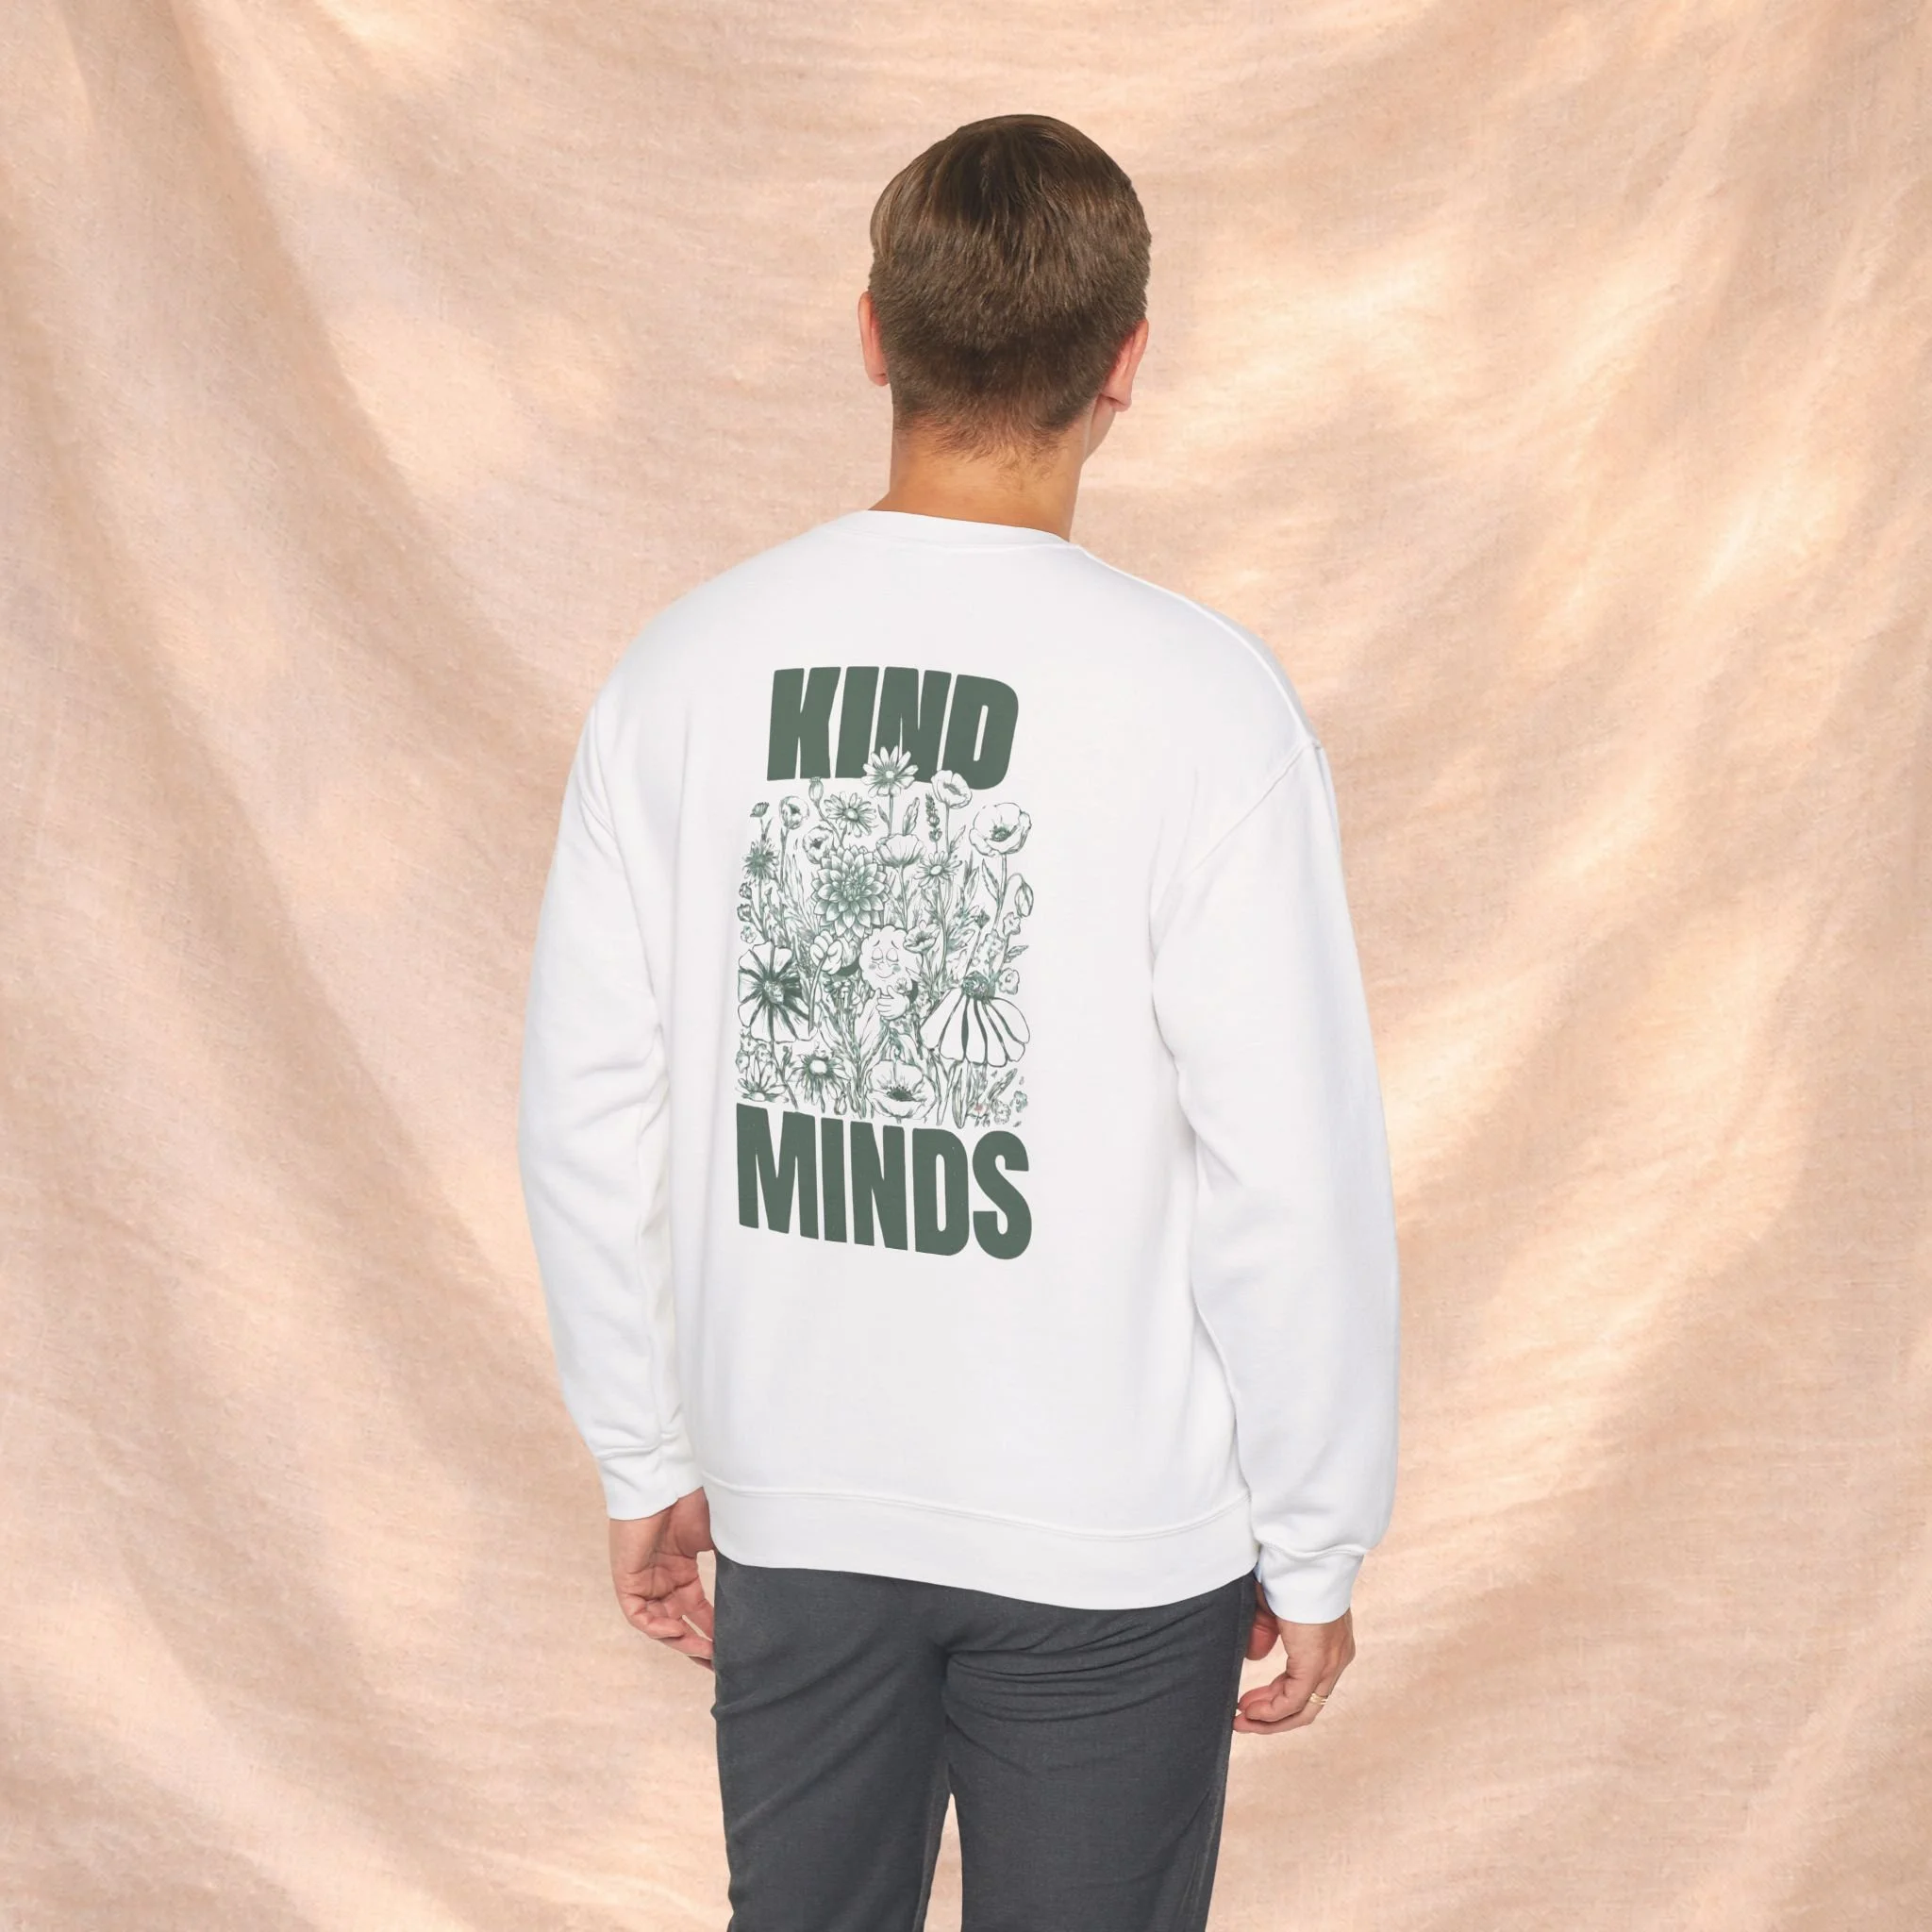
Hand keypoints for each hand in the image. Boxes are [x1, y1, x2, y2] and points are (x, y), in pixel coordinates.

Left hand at [609, 1486, 715, 1669]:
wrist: (666, 1480)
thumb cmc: (693, 1502)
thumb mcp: (719, 1538)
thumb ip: (732, 1564)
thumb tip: (757, 1586)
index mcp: (683, 1571)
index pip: (697, 1610)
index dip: (712, 1630)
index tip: (731, 1648)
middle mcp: (663, 1579)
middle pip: (678, 1623)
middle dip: (697, 1645)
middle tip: (718, 1663)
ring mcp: (644, 1580)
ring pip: (659, 1624)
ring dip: (680, 1640)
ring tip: (704, 1651)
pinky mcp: (626, 1579)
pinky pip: (638, 1616)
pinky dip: (656, 1627)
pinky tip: (677, 1630)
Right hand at [1233, 1576, 1354, 1733]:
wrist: (1302, 1558)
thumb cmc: (1288, 1574)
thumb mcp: (1272, 1608)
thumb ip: (1265, 1634)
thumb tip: (1256, 1658)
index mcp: (1331, 1643)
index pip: (1307, 1685)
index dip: (1277, 1698)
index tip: (1251, 1703)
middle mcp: (1336, 1658)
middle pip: (1307, 1704)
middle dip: (1272, 1716)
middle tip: (1244, 1717)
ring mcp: (1329, 1663)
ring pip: (1303, 1709)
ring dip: (1270, 1719)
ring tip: (1243, 1721)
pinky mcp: (1316, 1663)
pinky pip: (1293, 1700)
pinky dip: (1271, 1711)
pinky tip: (1250, 1711)